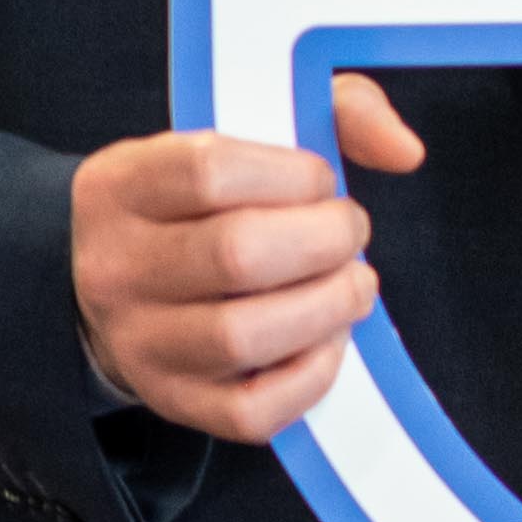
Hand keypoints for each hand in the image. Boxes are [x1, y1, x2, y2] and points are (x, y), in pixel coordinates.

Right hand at [75, 73, 421, 442]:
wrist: (121, 279)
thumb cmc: (207, 200)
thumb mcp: (250, 130)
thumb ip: (338, 111)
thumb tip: (405, 151)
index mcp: (123, 187)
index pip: (210, 172)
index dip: (296, 175)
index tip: (320, 182)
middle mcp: (116, 267)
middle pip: (237, 254)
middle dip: (328, 239)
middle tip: (348, 233)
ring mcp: (139, 342)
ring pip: (242, 336)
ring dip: (329, 306)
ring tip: (349, 283)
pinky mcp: (173, 401)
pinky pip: (252, 410)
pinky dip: (313, 374)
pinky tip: (327, 336)